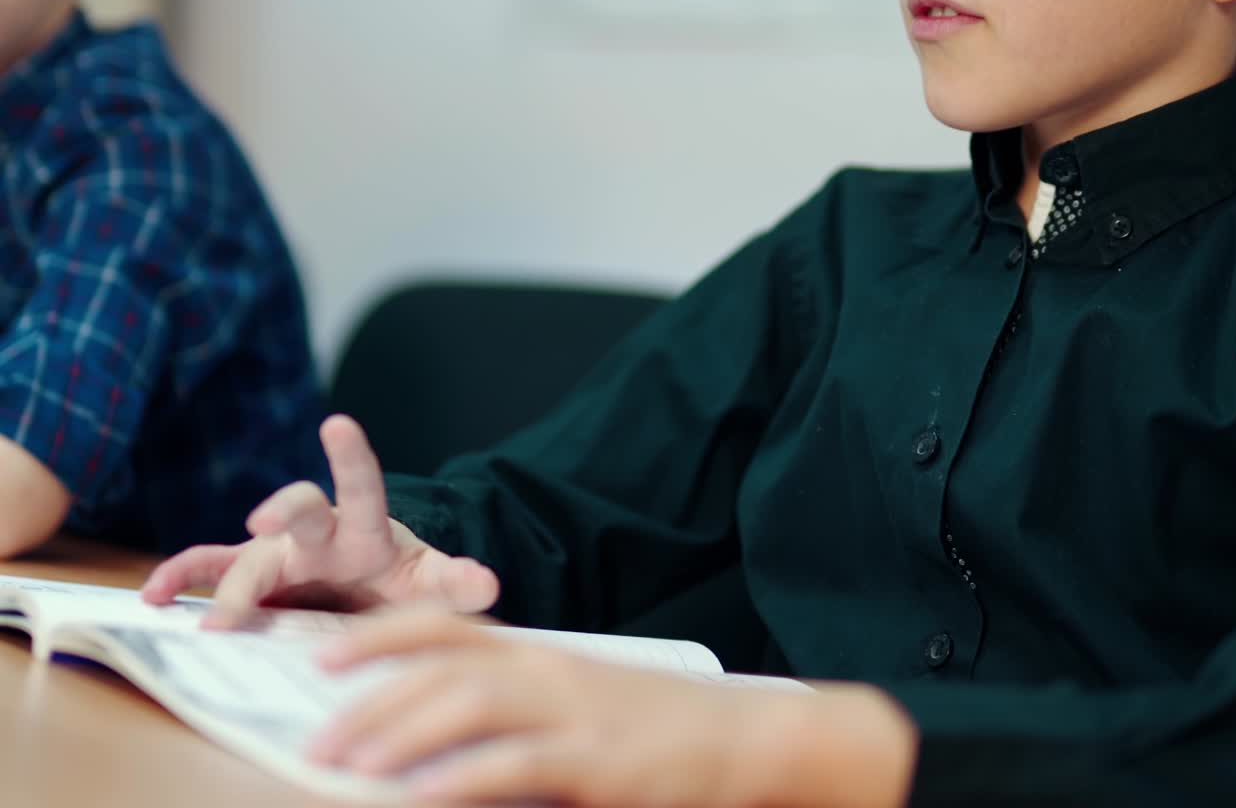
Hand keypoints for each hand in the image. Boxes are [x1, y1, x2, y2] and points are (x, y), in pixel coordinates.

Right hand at [140, 414, 498, 626]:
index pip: (362, 486)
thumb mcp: (428, 583)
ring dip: (215, 572)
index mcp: (365, 530)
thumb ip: (454, 580)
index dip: (351, 457)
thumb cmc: (396, 579)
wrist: (368, 589)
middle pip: (300, 511)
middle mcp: (318, 533)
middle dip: (284, 510)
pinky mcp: (254, 577)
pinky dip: (183, 579)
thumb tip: (489, 580)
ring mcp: (280, 554)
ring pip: (243, 553)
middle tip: (265, 523)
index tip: (338, 423)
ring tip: (174, 592)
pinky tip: (154, 596)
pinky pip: (211, 573)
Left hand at [308, 606, 918, 806]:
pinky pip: (516, 766)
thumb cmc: (651, 722)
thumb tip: (441, 739)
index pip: (444, 628)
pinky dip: (464, 779)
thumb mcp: (578, 700)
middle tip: (314, 734)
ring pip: (469, 706)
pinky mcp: (595, 760)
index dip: (380, 635)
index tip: (323, 654)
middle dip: (371, 697)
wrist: (738, 734)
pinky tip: (422, 797)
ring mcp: (571, 712)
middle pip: (442, 668)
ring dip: (401, 733)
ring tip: (347, 762)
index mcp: (537, 653)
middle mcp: (545, 670)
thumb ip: (517, 708)